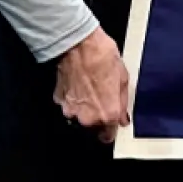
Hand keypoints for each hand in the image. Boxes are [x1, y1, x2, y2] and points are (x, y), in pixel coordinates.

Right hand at [54, 26, 129, 142]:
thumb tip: (123, 118)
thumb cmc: (103, 58)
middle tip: (102, 97)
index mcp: (107, 114)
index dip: (110, 130)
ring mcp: (70, 111)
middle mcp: (87, 118)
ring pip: (79, 117)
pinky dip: (73, 99)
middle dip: (97, 116)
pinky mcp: (59, 101)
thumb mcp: (123, 78)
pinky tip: (79, 85)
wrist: (79, 45)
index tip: (112, 123)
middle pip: (92, 127)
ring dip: (84, 108)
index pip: (107, 137)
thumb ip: (123, 103)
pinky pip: (68, 105)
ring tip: (90, 89)